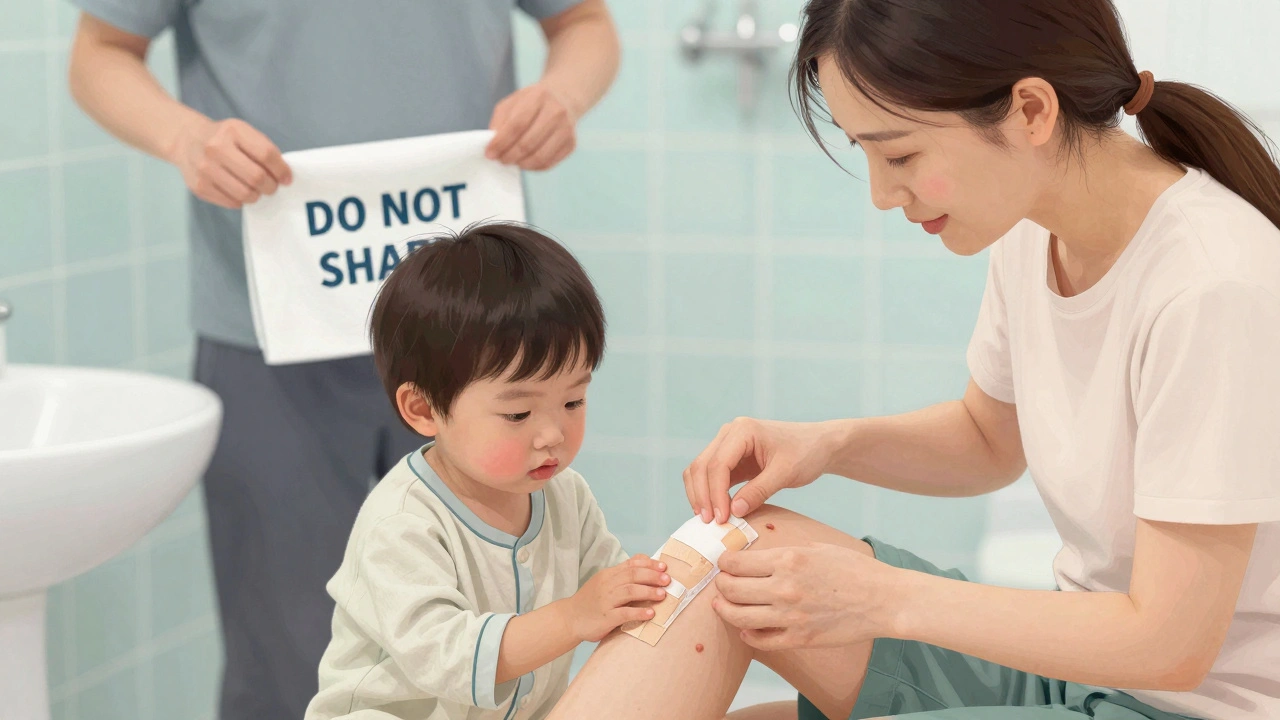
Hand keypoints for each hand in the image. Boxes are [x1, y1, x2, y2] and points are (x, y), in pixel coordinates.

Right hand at [173, 117, 291, 208]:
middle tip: (271, 187)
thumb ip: (263, 150)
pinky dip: (241, 200)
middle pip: (256, 177)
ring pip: (245, 193)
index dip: (281, 170)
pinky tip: (238, 191)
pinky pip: (231, 202)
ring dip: (256, 195)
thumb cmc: (223, 138)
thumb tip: (283, 176)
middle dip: (271, 186)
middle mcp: (216, 147)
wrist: (186, 139)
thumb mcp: (243, 132)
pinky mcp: (199, 186)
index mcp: (232, 131)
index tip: (287, 179)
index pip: (266, 154)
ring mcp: (204, 168)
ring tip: (256, 190)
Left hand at [485, 82, 578, 170]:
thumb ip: (500, 121)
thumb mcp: (512, 103)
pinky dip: (533, 167)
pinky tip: (525, 161)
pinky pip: (548, 163)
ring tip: (512, 161)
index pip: (517, 125)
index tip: (489, 153)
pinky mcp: (571, 144)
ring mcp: (566, 129)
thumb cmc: (532, 103)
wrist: (563, 99)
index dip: (501, 142)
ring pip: (539, 157)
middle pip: (528, 143)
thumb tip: (493, 146)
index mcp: (538, 97)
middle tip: (500, 159)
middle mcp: (556, 112)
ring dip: (521, 163)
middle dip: (509, 156)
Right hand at [567, 555, 669, 641]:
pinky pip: (624, 613)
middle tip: (667, 580)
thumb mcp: (604, 582)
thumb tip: (645, 561)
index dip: (649, 564)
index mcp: (608, 574)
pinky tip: (650, 613)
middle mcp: (607, 585)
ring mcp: (606, 601)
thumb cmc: (591, 601)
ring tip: (662, 595)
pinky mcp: (605, 617)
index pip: (631, 564)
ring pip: (630, 591)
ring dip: (648, 592)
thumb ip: (622, 574)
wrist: (570, 618)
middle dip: (652, 576)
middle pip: (633, 575)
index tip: (664, 567)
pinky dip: (639, 612)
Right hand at [684, 418, 834, 523]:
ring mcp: (727, 444)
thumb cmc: (806, 453)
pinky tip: (716, 512)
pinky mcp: (730, 458)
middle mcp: (729, 433)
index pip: (718, 464)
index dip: (715, 493)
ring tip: (709, 521)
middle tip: (709, 524)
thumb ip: (759, 491)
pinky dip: (709, 493)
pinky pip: (710, 476)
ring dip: (701, 495)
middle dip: (702, 496)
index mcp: (742, 430)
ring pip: (700, 470)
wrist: (818, 445)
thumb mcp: (786, 473)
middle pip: (702, 466)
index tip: (721, 519)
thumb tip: (733, 511)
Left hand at [712, 543, 901, 650]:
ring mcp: (791, 615)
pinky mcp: (800, 638)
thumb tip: (757, 553)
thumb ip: (785, 551)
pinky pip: (761, 641)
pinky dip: (748, 635)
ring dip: (725, 610)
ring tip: (722, 605)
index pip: (736, 562)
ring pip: (739, 617)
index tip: (723, 562)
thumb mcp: (817, 547)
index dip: (724, 562)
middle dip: (721, 585)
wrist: (883, 599)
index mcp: (788, 559)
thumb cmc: (853, 569)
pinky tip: (745, 629)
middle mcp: (784, 587)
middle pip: (731, 589)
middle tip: (721, 583)